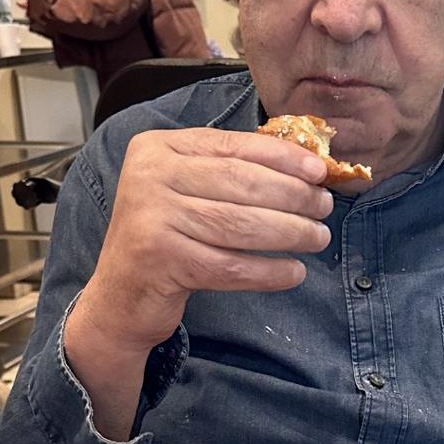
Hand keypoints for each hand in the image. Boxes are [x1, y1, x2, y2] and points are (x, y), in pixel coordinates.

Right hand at [65, 127, 332, 438]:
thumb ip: (230, 171)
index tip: (319, 170)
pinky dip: (268, 271)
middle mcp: (148, 176)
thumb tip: (306, 166)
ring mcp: (151, 217)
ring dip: (289, 232)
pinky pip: (231, 266)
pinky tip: (294, 272)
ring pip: (240, 225)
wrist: (119, 297)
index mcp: (156, 147)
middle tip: (324, 208)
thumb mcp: (186, 191)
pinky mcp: (161, 260)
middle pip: (240, 183)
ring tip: (317, 238)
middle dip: (292, 196)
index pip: (232, 145)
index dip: (282, 157)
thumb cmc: (166, 238)